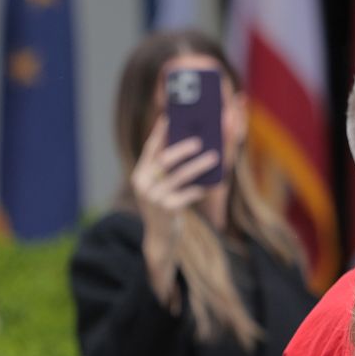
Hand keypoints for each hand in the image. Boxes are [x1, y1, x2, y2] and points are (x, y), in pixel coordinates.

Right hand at [132, 117, 220, 303]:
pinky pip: (187, 195)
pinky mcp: (166, 211)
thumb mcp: (162, 186)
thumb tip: (191, 142)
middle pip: (164, 160)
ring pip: (179, 176)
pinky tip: (211, 185)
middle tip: (200, 141)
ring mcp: (153, 199)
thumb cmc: (166, 206)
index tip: (171, 117)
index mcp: (140, 174)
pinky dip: (199, 189)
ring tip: (214, 157)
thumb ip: (168, 169)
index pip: (150, 148)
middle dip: (183, 148)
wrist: (161, 238)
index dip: (161, 132)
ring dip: (198, 165)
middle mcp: (143, 185)